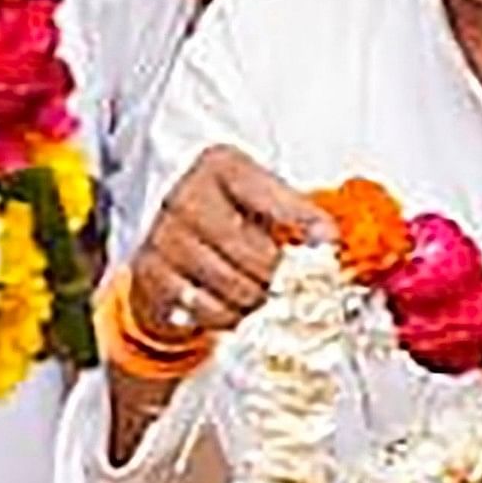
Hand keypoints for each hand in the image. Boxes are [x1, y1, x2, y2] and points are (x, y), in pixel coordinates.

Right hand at [124, 144, 328, 347]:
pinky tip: (231, 304)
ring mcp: (165, 237)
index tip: (328, 239)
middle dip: (279, 274)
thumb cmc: (230, 220)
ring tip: (259, 292)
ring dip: (257, 299)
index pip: (266, 193)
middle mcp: (187, 196)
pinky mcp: (152, 276)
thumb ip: (299, 216)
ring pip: (234, 286)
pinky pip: (208, 310)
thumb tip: (329, 241)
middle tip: (287, 280)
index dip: (302, 219)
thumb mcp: (264, 204)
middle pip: (254, 252)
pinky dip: (229, 316)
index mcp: (220, 167)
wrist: (172, 246)